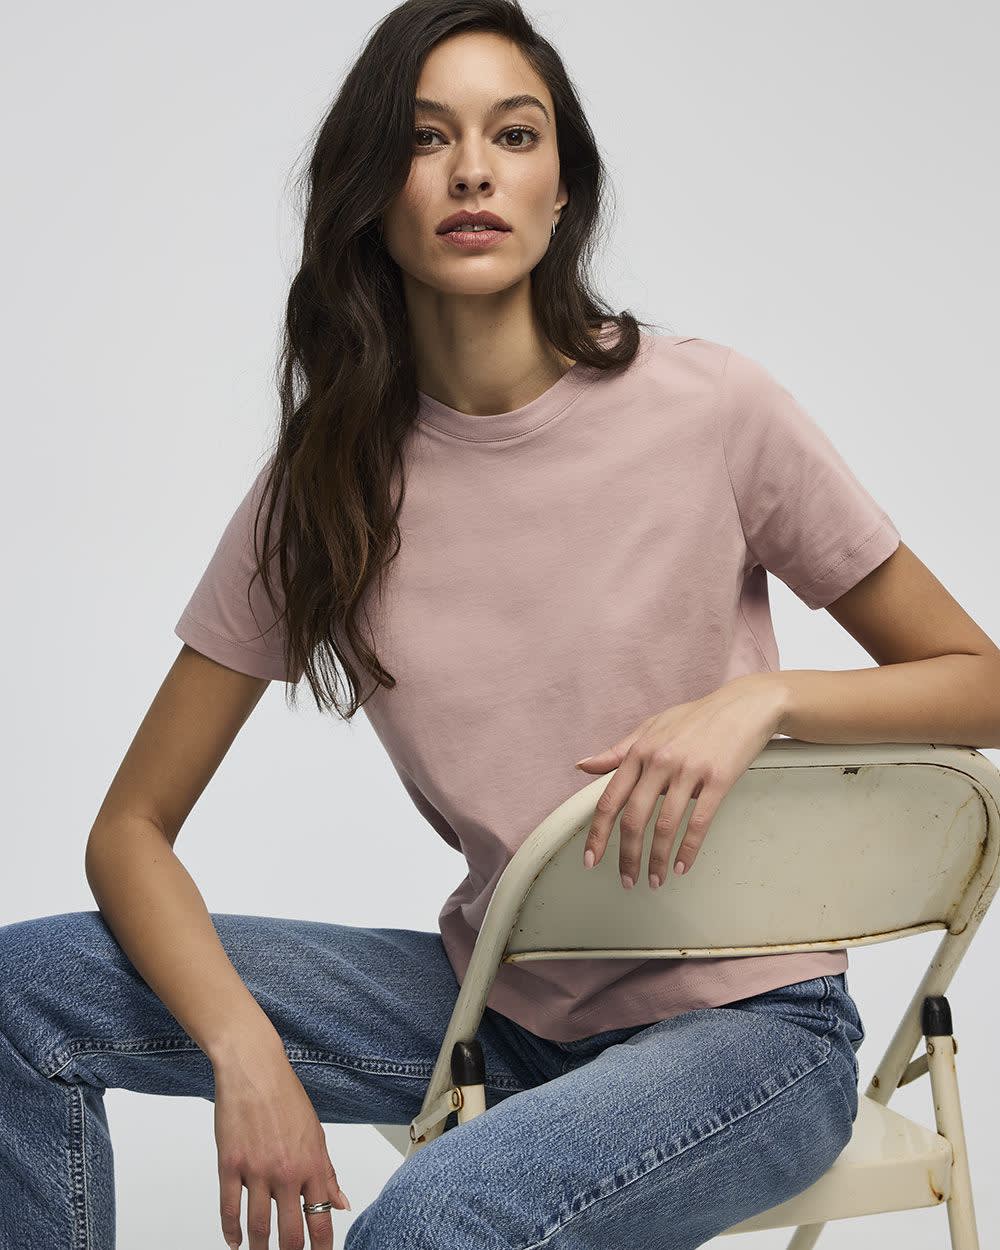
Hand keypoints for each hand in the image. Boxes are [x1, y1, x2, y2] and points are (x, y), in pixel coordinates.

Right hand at [213, 1041, 350, 1249]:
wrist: (254, 1069)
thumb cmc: (286, 1096)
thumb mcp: (316, 1134)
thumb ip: (327, 1172)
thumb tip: (340, 1203)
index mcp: (312, 1163)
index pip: (321, 1218)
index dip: (322, 1247)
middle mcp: (287, 1171)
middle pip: (290, 1232)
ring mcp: (257, 1170)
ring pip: (259, 1226)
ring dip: (260, 1249)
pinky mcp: (230, 1164)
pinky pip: (229, 1208)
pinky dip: (231, 1231)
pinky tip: (235, 1242)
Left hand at [574, 674, 788, 886]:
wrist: (744, 705)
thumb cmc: (697, 717)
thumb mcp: (651, 727)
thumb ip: (617, 751)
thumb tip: (583, 766)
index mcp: (639, 750)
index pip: (610, 799)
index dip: (598, 834)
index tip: (591, 859)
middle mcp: (660, 761)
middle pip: (634, 819)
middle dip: (627, 856)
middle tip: (626, 880)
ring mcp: (690, 770)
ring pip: (665, 826)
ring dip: (657, 860)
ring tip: (654, 880)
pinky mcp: (719, 779)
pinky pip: (699, 822)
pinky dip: (688, 850)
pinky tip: (682, 866)